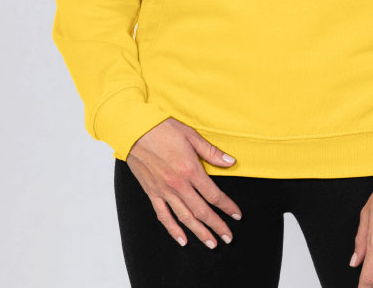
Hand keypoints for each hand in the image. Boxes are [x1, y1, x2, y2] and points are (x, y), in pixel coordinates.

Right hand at [126, 116, 242, 248]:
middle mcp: (178, 185)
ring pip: (185, 217)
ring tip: (211, 243)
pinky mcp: (152, 192)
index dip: (227, 206)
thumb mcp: (191, 135)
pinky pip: (163, 216)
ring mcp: (164, 191)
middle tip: (228, 238)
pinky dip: (173, 230)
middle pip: (202, 211)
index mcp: (191, 170)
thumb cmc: (163, 128)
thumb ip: (211, 152)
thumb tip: (231, 162)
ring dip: (199, 232)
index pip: (214, 195)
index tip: (236, 215)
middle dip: (217, 226)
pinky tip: (182, 240)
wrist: (135, 130)